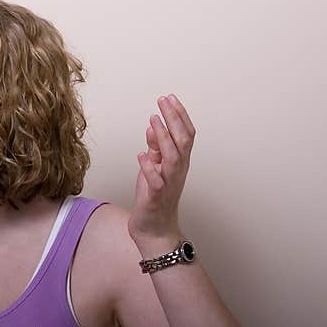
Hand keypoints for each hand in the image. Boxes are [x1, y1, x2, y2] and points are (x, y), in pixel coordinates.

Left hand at [128, 94, 195, 248]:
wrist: (154, 228)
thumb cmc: (153, 197)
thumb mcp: (153, 166)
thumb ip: (155, 148)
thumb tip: (152, 126)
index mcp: (179, 162)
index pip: (185, 134)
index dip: (179, 115)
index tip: (169, 98)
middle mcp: (178, 170)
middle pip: (182, 141)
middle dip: (174, 119)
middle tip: (164, 100)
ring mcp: (169, 183)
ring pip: (173, 158)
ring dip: (163, 138)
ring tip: (153, 120)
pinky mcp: (157, 197)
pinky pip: (156, 181)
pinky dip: (149, 167)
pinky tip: (141, 155)